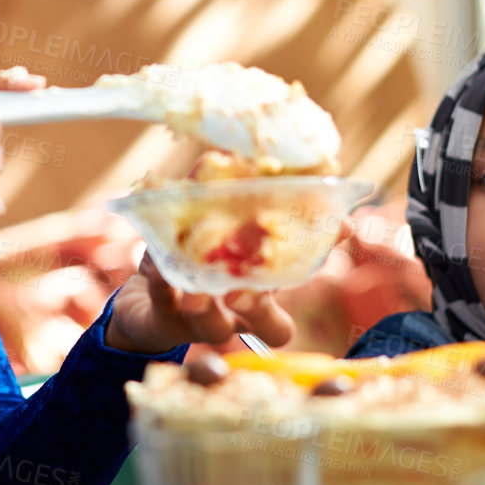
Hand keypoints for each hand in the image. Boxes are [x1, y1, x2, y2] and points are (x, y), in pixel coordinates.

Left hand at [102, 217, 360, 355]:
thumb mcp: (207, 223)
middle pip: (272, 328)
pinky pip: (165, 307)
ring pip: (215, 329)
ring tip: (196, 294)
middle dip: (262, 309)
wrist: (144, 303)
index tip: (340, 225)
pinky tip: (159, 270)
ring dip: (208, 310)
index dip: (322, 254)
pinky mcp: (163, 321)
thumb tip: (241, 155)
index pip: (301, 274)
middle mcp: (238, 311)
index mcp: (260, 285)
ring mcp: (202, 321)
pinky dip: (163, 287)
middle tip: (245, 290)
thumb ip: (226, 193)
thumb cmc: (187, 258)